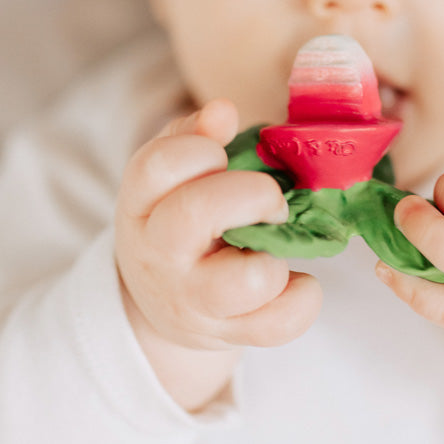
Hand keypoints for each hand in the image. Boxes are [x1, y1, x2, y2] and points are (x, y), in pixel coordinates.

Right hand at [115, 99, 322, 354]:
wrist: (164, 301)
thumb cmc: (178, 219)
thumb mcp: (170, 177)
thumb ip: (194, 136)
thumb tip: (222, 110)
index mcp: (142, 203)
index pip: (158, 165)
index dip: (201, 150)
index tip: (221, 156)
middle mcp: (159, 254)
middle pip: (195, 214)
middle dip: (252, 194)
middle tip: (271, 199)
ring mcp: (192, 299)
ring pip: (242, 281)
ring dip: (275, 256)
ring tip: (274, 248)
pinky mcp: (227, 333)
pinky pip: (276, 325)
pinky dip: (302, 300)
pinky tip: (296, 282)